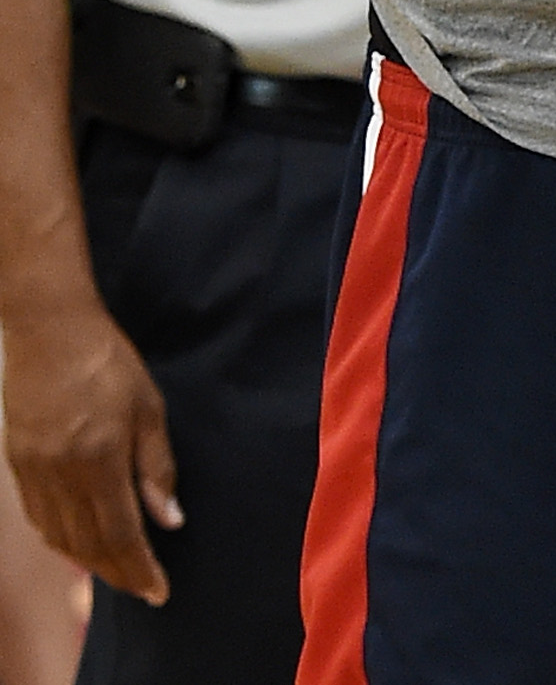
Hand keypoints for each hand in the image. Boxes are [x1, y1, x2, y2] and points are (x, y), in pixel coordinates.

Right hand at [1, 298, 178, 603]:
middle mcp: (59, 474)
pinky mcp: (18, 465)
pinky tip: (81, 541)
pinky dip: (62, 539)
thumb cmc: (109, 363)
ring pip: (59, 537)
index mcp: (98, 459)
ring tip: (118, 570)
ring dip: (89, 561)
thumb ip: (157, 467)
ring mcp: (33, 472)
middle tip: (143, 586)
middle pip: (87, 543)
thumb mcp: (149, 409)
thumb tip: (169, 520)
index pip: (119, 533)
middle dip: (117, 572)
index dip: (139, 567)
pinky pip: (40, 518)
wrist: (49, 332)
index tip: (159, 591)